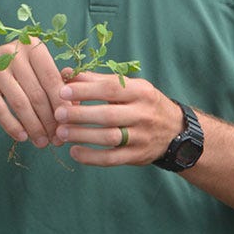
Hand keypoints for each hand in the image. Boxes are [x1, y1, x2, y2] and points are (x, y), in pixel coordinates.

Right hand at [0, 36, 63, 147]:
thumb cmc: (15, 77)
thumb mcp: (34, 75)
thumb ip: (55, 87)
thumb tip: (77, 109)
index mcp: (32, 46)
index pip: (52, 79)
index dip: (62, 105)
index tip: (68, 126)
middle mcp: (12, 51)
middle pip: (37, 93)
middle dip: (49, 121)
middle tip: (56, 140)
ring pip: (20, 103)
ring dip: (33, 127)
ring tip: (41, 143)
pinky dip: (12, 126)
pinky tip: (22, 138)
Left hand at [54, 73, 182, 166]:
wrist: (176, 130)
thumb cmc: (143, 103)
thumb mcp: (130, 87)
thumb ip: (98, 80)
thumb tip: (66, 74)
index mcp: (141, 91)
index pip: (111, 89)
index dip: (85, 90)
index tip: (62, 91)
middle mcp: (143, 114)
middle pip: (108, 115)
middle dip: (80, 114)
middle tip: (58, 114)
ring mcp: (142, 137)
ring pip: (109, 138)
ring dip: (82, 136)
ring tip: (61, 132)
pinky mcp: (138, 156)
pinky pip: (112, 159)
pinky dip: (91, 157)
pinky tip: (74, 152)